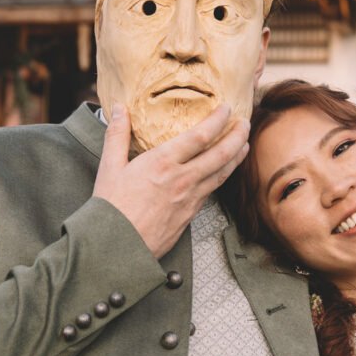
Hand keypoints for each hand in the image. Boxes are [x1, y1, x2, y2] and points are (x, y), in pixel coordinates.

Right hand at [93, 104, 249, 257]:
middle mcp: (183, 179)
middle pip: (222, 154)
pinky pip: (212, 191)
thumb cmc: (111, 209)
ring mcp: (190, 198)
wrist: (117, 247)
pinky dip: (223, 176)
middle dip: (238, 135)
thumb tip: (119, 109)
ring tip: (244, 144)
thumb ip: (117, 135)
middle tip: (246, 122)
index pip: (201, 135)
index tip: (226, 108)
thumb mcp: (109, 167)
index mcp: (163, 163)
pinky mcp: (191, 214)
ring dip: (237, 157)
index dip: (218, 119)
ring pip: (222, 174)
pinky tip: (222, 172)